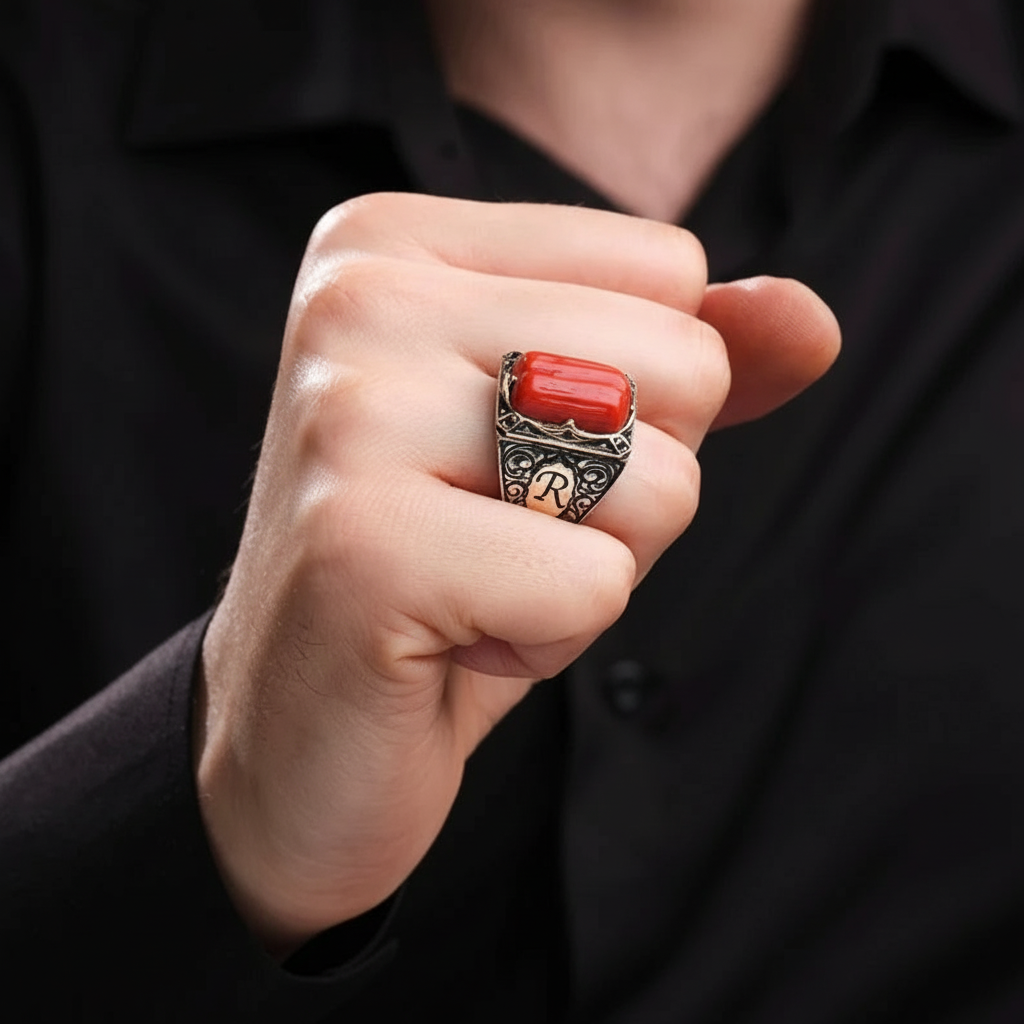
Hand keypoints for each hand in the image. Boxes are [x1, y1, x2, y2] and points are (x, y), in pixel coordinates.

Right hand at [196, 193, 838, 953]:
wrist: (294, 731)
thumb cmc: (444, 572)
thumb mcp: (575, 441)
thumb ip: (694, 358)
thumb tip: (811, 320)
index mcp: (393, 242)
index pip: (669, 270)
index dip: (637, 398)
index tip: (509, 459)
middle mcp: (357, 298)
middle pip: (680, 363)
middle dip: (629, 487)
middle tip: (496, 536)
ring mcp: (349, 415)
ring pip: (657, 478)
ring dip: (596, 567)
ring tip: (473, 586)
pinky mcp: (363, 544)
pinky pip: (594, 585)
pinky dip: (551, 641)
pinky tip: (449, 643)